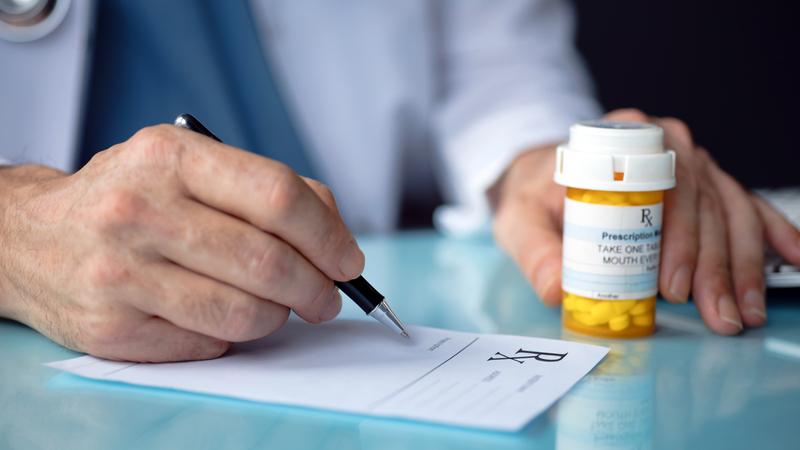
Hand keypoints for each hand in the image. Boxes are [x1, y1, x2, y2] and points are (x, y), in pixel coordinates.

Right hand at [0, 125, 363, 360]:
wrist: (30, 239)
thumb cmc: (128, 198)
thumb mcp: (188, 165)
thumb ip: (264, 188)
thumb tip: (335, 233)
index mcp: (170, 157)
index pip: (277, 196)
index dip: (327, 235)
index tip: (347, 260)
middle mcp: (139, 211)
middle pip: (268, 263)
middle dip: (317, 288)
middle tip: (328, 297)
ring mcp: (121, 274)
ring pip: (245, 314)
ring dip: (280, 317)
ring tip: (279, 307)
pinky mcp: (112, 329)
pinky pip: (209, 345)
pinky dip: (233, 336)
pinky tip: (221, 316)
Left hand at [493, 109, 799, 334]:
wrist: (542, 177)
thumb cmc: (534, 194)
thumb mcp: (518, 218)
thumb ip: (534, 251)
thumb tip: (557, 290)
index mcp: (621, 140)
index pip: (663, 187)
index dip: (677, 238)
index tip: (673, 286)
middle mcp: (666, 145)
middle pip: (705, 203)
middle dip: (715, 265)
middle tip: (717, 315)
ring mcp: (690, 163)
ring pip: (731, 210)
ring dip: (743, 264)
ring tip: (744, 312)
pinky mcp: (703, 184)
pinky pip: (747, 206)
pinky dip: (771, 233)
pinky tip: (794, 259)